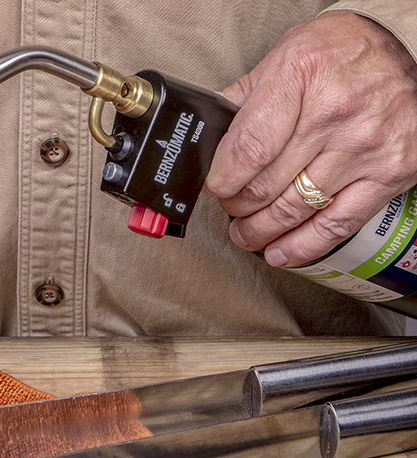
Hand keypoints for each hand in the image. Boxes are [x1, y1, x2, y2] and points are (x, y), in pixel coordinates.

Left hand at [204, 12, 416, 266]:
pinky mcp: (386, 176)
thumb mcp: (289, 54)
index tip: (214, 189)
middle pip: (265, 185)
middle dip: (236, 206)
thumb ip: (246, 95)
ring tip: (245, 234)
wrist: (416, 57)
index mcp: (302, 76)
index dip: (222, 180)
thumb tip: (211, 131)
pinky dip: (301, 247)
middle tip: (230, 207)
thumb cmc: (348, 53)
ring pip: (293, 210)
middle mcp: (333, 113)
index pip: (248, 148)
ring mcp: (362, 149)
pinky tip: (279, 253)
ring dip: (259, 231)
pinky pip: (334, 225)